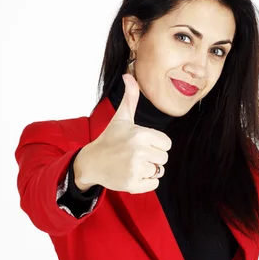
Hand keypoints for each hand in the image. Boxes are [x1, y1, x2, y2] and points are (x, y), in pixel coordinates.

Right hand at [74, 74, 171, 193]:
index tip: (141, 144)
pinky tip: (132, 174)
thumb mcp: (121, 118)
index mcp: (141, 133)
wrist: (92, 162)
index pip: (167, 143)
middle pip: (164, 158)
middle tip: (135, 155)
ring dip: (148, 170)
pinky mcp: (133, 184)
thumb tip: (129, 75)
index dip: (156, 144)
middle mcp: (139, 151)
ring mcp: (136, 168)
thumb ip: (130, 97)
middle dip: (152, 157)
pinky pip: (153, 184)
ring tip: (132, 164)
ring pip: (159, 171)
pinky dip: (145, 182)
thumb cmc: (110, 138)